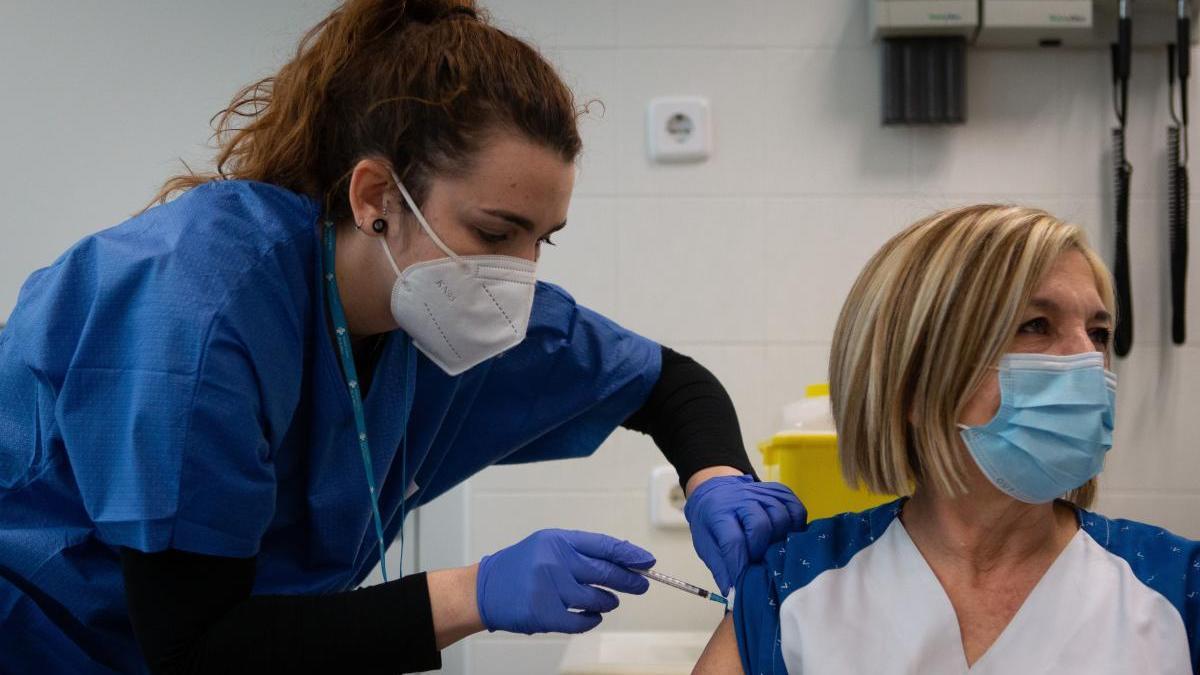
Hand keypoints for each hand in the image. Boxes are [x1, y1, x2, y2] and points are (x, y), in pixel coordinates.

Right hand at [476, 529, 654, 634]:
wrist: (484, 589)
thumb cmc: (520, 567)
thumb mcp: (548, 546)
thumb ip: (582, 551)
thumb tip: (623, 561)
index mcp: (558, 540)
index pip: (603, 545)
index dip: (629, 554)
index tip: (646, 562)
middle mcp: (555, 561)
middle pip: (605, 572)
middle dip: (629, 580)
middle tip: (641, 584)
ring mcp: (549, 588)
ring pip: (596, 599)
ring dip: (608, 601)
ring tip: (609, 601)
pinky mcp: (544, 613)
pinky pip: (581, 620)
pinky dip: (592, 620)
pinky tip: (593, 616)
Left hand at [684, 474, 805, 594]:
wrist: (716, 490)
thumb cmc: (712, 521)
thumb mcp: (706, 545)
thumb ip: (721, 568)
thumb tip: (733, 593)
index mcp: (718, 512)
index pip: (733, 540)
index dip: (740, 564)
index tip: (743, 581)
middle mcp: (742, 498)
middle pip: (761, 526)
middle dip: (761, 550)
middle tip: (758, 561)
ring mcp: (762, 493)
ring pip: (782, 517)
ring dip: (780, 539)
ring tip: (773, 550)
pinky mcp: (780, 491)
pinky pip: (796, 510)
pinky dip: (796, 526)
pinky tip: (786, 536)